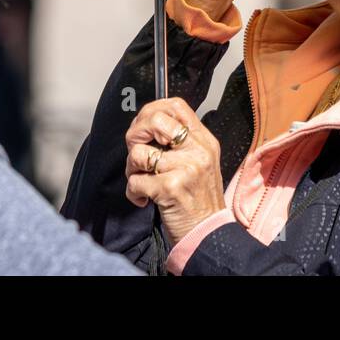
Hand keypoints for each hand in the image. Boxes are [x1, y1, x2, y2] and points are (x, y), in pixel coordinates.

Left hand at [124, 98, 225, 246]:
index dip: (151, 110)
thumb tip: (145, 124)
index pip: (176, 105)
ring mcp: (186, 168)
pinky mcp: (171, 188)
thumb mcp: (199, 162)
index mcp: (204, 140)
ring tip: (142, 181)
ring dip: (131, 169)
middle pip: (154, 120)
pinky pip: (135, 181)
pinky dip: (133, 192)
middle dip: (135, 135)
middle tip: (137, 155)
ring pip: (138, 153)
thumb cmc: (197, 199)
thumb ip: (179, 142)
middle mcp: (198, 150)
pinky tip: (144, 199)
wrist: (208, 234)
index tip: (143, 126)